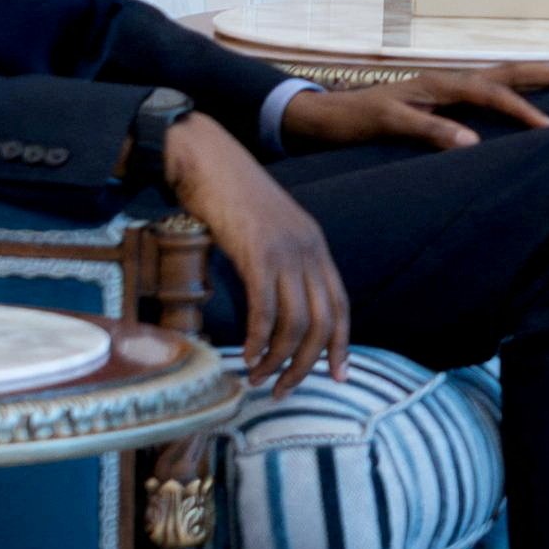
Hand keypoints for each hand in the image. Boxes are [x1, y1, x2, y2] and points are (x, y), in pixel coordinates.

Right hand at [165, 111, 348, 391]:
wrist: (206, 159)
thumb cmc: (228, 196)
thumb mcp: (266, 231)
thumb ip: (278, 262)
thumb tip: (273, 304)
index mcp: (315, 246)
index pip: (341, 305)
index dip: (341, 344)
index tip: (337, 375)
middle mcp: (308, 250)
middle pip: (323, 322)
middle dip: (307, 364)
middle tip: (283, 389)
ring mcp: (285, 252)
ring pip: (297, 323)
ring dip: (279, 360)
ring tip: (259, 378)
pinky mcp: (257, 254)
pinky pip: (266, 310)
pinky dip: (259, 340)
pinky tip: (246, 355)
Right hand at [277, 63, 548, 152]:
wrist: (324, 118)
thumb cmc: (385, 124)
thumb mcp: (433, 126)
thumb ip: (467, 130)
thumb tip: (505, 147)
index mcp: (460, 86)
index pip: (517, 75)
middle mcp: (447, 82)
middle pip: (509, 74)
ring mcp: (419, 94)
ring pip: (474, 93)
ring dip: (512, 108)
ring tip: (547, 126)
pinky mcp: (389, 114)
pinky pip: (421, 123)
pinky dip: (445, 132)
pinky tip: (468, 144)